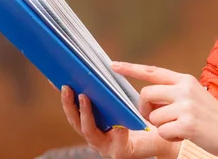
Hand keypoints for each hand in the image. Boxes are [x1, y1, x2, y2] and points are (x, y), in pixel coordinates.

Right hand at [60, 85, 179, 158]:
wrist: (162, 134)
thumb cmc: (141, 115)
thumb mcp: (123, 99)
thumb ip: (110, 91)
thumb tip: (101, 67)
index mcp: (94, 123)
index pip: (74, 108)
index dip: (64, 95)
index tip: (55, 79)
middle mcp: (96, 136)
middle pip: (75, 121)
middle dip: (69, 104)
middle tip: (66, 86)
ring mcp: (105, 146)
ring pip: (89, 131)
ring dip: (85, 113)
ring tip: (84, 96)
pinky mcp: (120, 152)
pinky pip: (116, 140)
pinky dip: (117, 131)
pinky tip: (118, 122)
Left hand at [112, 62, 217, 158]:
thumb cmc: (211, 117)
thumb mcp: (194, 96)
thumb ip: (173, 92)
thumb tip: (147, 98)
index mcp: (184, 79)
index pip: (152, 71)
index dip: (130, 68)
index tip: (113, 66)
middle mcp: (184, 89)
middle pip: (145, 95)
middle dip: (144, 110)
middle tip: (154, 118)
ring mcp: (186, 106)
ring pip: (153, 117)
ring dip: (160, 127)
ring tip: (178, 128)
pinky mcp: (188, 124)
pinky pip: (162, 132)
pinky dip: (168, 138)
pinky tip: (182, 136)